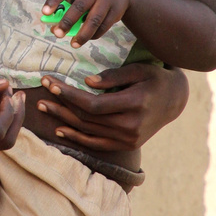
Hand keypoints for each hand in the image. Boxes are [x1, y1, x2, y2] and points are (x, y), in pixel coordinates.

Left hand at [37, 64, 188, 151]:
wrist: (175, 101)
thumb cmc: (154, 79)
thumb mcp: (139, 69)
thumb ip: (114, 75)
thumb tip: (87, 81)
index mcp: (134, 104)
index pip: (92, 104)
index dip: (69, 95)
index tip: (51, 82)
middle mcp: (130, 126)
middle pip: (86, 118)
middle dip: (60, 104)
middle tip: (40, 93)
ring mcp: (128, 139)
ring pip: (88, 131)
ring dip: (62, 120)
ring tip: (43, 108)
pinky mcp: (126, 145)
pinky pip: (96, 144)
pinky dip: (76, 138)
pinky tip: (60, 129)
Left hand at [43, 0, 136, 47]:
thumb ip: (67, 5)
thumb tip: (54, 28)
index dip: (54, 0)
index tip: (45, 13)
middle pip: (79, 7)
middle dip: (67, 22)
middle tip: (58, 34)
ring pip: (93, 20)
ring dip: (82, 34)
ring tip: (73, 44)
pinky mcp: (116, 11)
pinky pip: (103, 26)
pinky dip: (93, 35)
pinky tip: (86, 38)